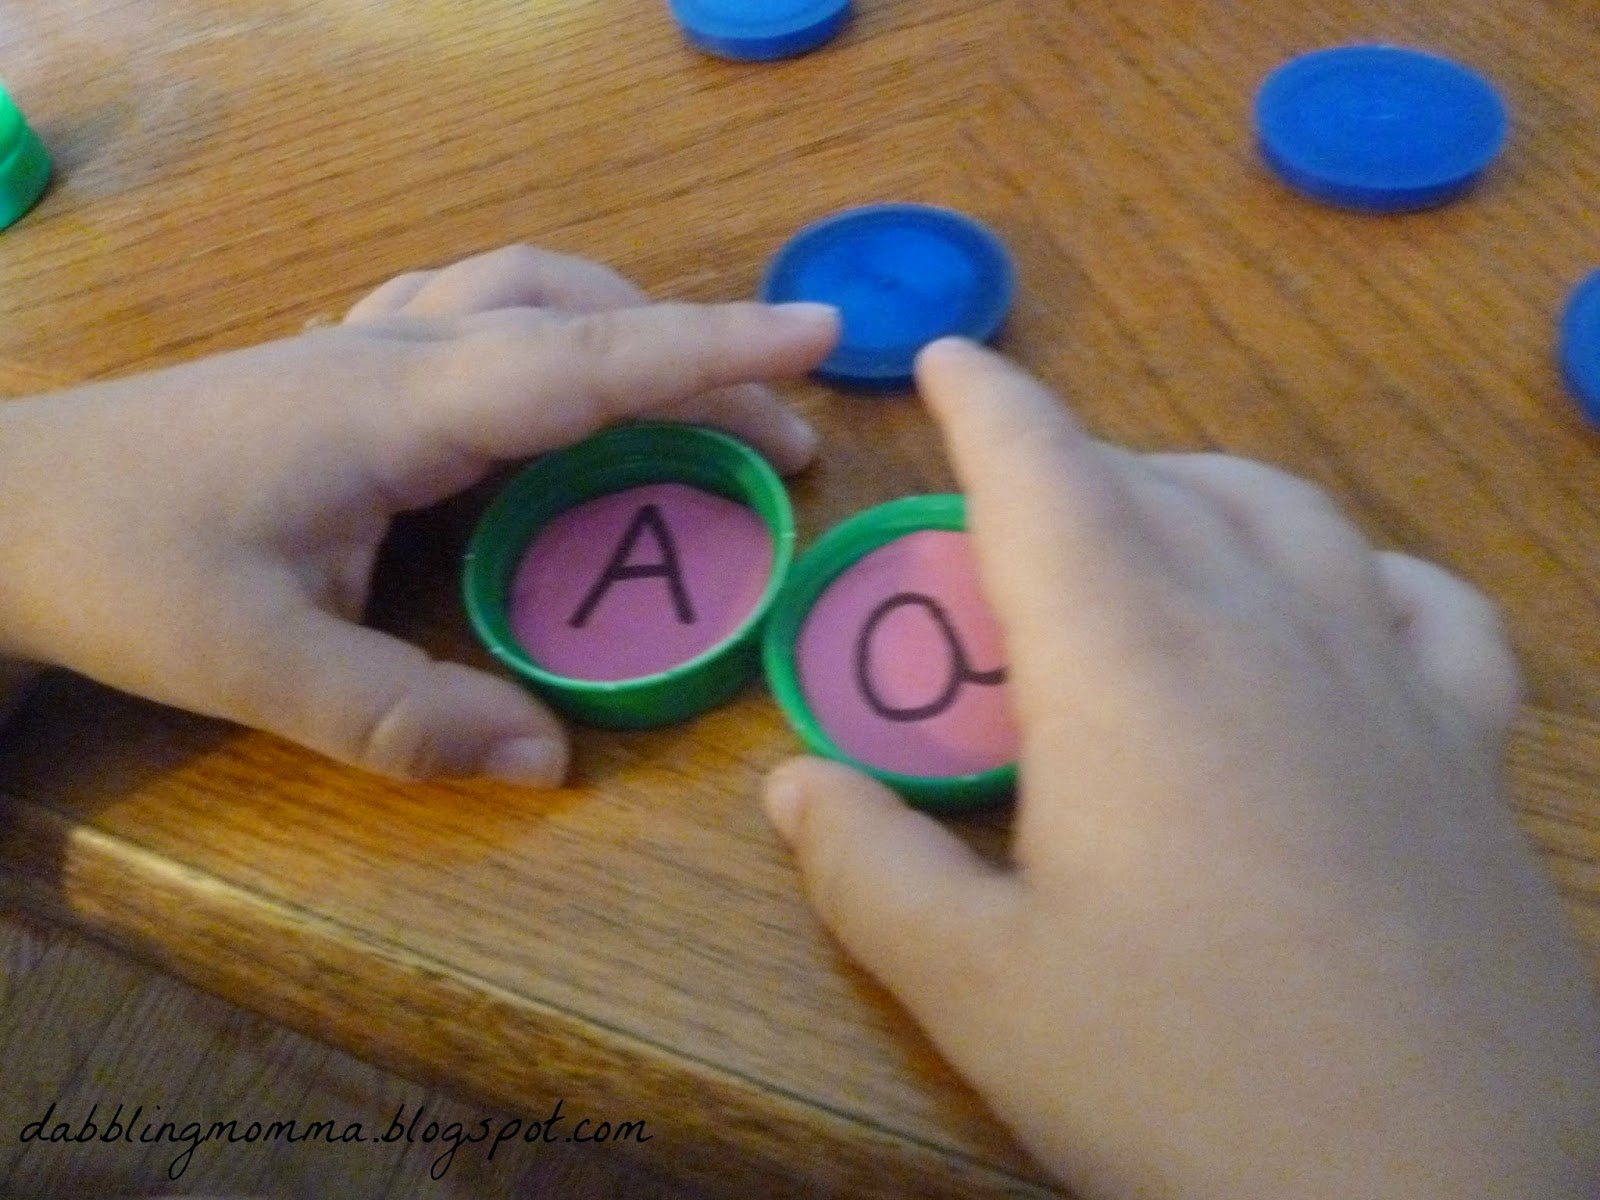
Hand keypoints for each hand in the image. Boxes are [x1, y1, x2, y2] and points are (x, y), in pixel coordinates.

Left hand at [0, 245, 837, 783]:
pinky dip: (556, 323)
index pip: (584, 361)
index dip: (710, 352)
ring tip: (700, 395)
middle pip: (582, 317)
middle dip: (702, 363)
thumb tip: (552, 761)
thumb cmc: (122, 572)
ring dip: (631, 326)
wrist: (2, 503)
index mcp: (394, 409)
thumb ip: (405, 716)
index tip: (819, 338)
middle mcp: (396, 350)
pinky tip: (557, 379)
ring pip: (531, 289)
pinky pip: (479, 306)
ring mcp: (366, 339)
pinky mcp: (344, 354)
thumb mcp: (256, 667)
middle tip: (789, 442)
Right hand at [763, 339, 1599, 1197]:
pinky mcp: (1469, 750)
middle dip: (1069, 465)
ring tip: (1144, 523)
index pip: (1045, 478)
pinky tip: (1332, 604)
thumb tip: (793, 782)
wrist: (1438, 1198)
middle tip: (1003, 521)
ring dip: (1196, 488)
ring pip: (1287, 515)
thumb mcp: (981, 993)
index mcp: (1129, 667)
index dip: (988, 404)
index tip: (948, 359)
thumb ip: (869, 870)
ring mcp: (1387, 683)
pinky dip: (1357, 571)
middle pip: (1157, 484)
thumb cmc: (1185, 1080)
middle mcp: (1264, 632)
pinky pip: (1423, 604)